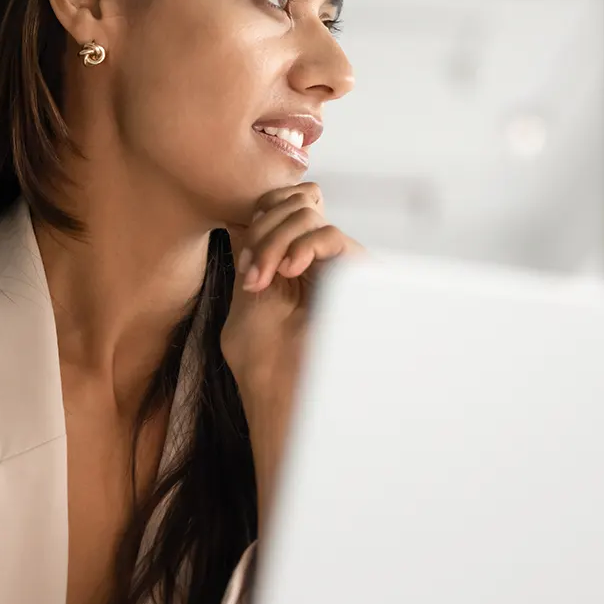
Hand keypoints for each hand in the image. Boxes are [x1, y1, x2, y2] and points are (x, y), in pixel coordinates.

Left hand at [220, 182, 362, 532]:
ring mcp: (338, 267)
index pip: (281, 206)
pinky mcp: (356, 277)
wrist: (285, 400)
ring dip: (274, 240)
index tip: (247, 266)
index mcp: (292, 264)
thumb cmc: (264, 362)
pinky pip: (331, 235)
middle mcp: (318, 261)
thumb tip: (247, 214)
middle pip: (292, 204)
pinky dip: (303, 244)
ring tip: (263, 280)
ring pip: (308, 214)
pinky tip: (287, 271)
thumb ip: (253, 256)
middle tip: (253, 276)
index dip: (260, 216)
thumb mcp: (248, 298)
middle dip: (263, 230)